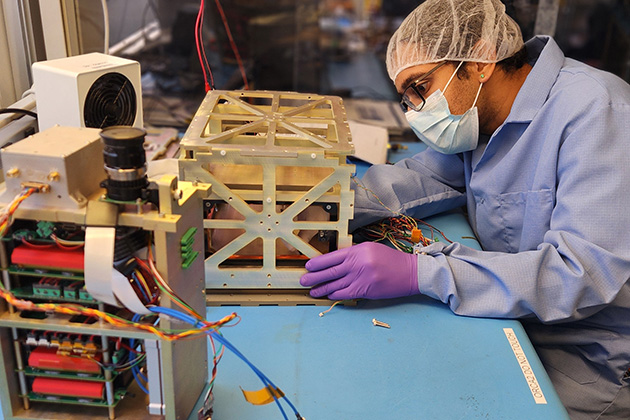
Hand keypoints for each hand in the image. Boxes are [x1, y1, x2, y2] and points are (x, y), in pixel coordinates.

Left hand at [300, 242, 418, 299]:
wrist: (410, 272)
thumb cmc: (390, 260)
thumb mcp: (370, 250)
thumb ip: (353, 255)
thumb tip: (334, 262)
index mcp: (357, 250)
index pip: (332, 256)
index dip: (318, 263)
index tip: (308, 266)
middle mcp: (357, 263)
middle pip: (330, 271)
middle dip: (314, 277)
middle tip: (303, 280)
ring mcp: (361, 278)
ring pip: (335, 284)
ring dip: (322, 289)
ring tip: (312, 291)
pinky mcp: (366, 290)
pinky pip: (345, 293)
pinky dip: (335, 295)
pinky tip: (328, 295)